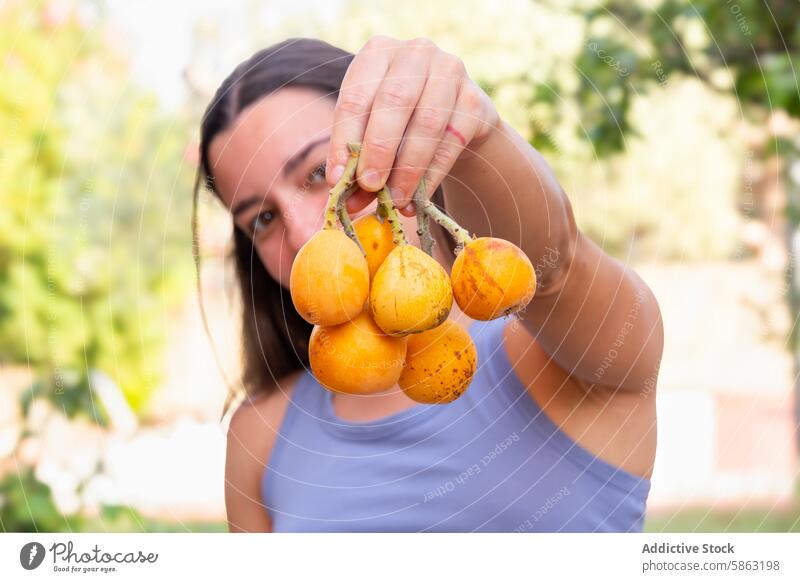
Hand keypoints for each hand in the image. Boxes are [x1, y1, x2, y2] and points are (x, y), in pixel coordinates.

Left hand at [325, 36, 499, 215]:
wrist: (455, 117)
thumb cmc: (402, 121)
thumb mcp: (373, 127)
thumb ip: (358, 155)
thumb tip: (343, 191)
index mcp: (377, 52)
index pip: (356, 98)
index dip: (345, 141)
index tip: (337, 179)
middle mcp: (415, 53)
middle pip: (394, 102)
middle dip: (378, 150)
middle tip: (369, 186)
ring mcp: (450, 72)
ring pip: (427, 124)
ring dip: (407, 169)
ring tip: (394, 201)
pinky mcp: (475, 101)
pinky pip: (451, 143)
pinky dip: (431, 175)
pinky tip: (417, 198)